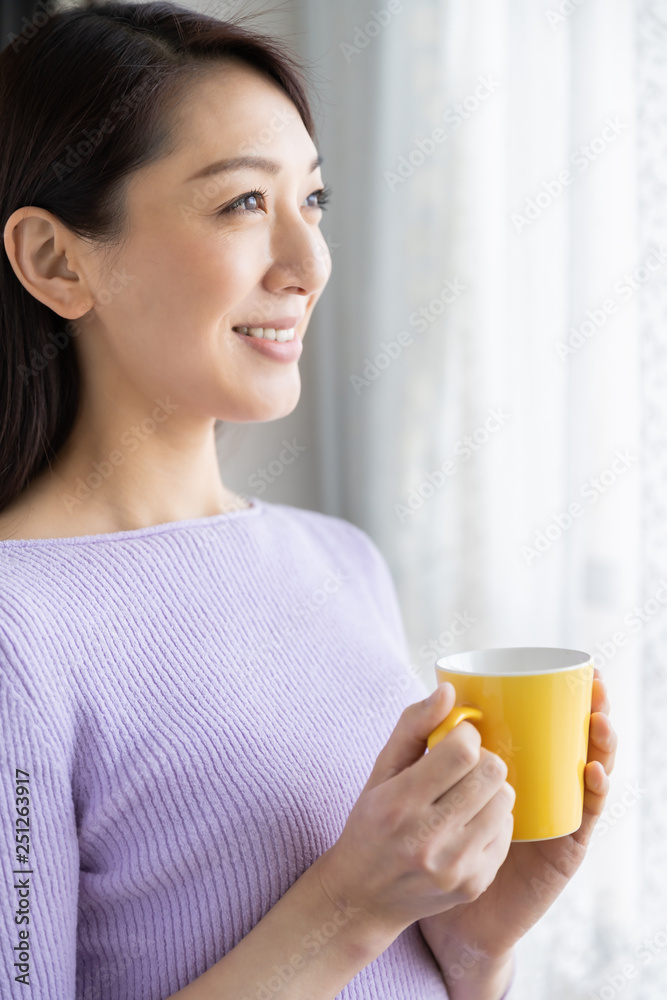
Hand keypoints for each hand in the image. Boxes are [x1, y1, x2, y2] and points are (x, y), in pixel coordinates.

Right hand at [315, 682, 514, 941]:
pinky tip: (469, 823)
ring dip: (490, 789)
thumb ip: (412, 726)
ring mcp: (455, 866)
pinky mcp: (474, 884)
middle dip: (482, 759)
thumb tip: (448, 690)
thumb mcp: (380, 771)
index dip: (466, 735)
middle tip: (465, 764)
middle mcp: (428, 838)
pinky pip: (506, 832)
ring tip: (467, 794)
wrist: (363, 897)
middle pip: (491, 774)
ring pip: (505, 801)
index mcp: (400, 804)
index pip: (462, 752)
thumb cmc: (371, 824)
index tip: (456, 738)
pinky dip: (493, 820)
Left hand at [418, 666, 616, 984]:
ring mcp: (554, 816)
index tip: (577, 669)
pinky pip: (582, 818)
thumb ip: (422, 731)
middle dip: (593, 713)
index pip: (551, 724)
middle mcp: (542, 787)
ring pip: (589, 774)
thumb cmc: (421, 831)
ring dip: (601, 745)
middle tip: (596, 686)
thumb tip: (447, 686)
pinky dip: (593, 794)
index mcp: (515, 765)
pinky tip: (589, 772)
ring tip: (597, 720)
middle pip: (578, 743)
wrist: (431, 902)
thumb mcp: (415, 776)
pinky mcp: (559, 847)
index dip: (569, 697)